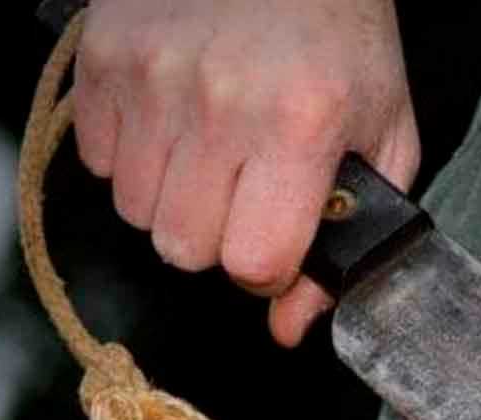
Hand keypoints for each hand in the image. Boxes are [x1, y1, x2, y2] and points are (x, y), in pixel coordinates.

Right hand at [73, 0, 419, 345]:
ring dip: (172, 198)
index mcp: (300, 125)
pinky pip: (99, 162)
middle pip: (185, 250)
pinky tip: (170, 116)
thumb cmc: (339, 32)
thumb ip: (348, 238)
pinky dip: (133, 155)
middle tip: (241, 185)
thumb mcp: (380, 131)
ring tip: (207, 144)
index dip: (267, 266)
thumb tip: (288, 326)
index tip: (275, 238)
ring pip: (136, 213)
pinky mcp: (105, 60)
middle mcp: (219, 104)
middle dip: (216, 235)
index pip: (254, 262)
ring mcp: (152, 79)